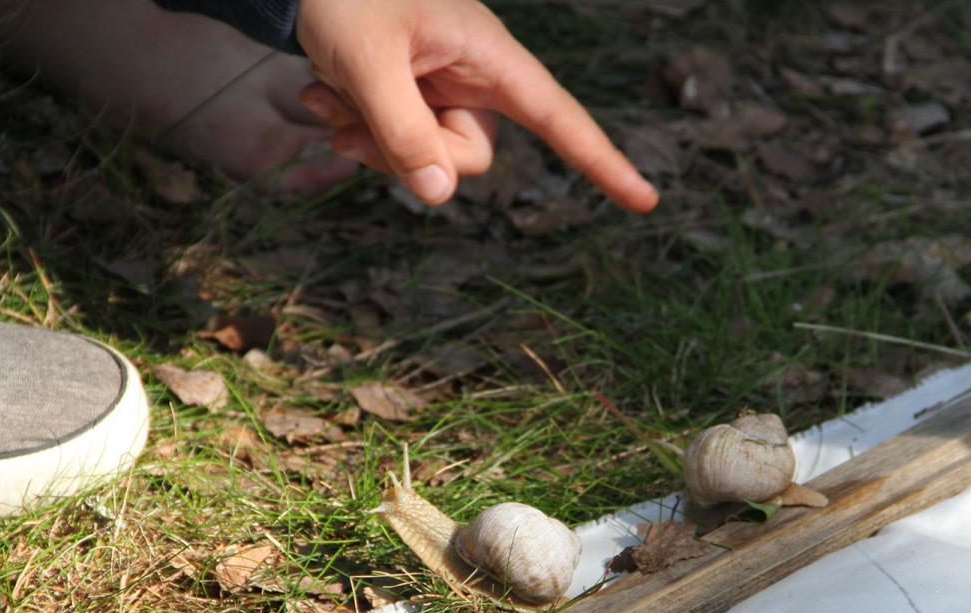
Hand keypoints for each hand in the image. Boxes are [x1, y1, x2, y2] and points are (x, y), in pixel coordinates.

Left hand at [295, 0, 658, 211]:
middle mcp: (475, 79)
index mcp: (489, 55)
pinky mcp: (414, 101)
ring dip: (371, 139)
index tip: (644, 199)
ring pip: (429, 160)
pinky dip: (358, 129)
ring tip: (327, 94)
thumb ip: (402, 131)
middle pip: (468, 157)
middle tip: (348, 119)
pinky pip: (401, 147)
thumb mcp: (366, 61)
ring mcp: (444, 93)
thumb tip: (440, 196)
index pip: (559, 117)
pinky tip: (325, 93)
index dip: (602, 161)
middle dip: (406, 152)